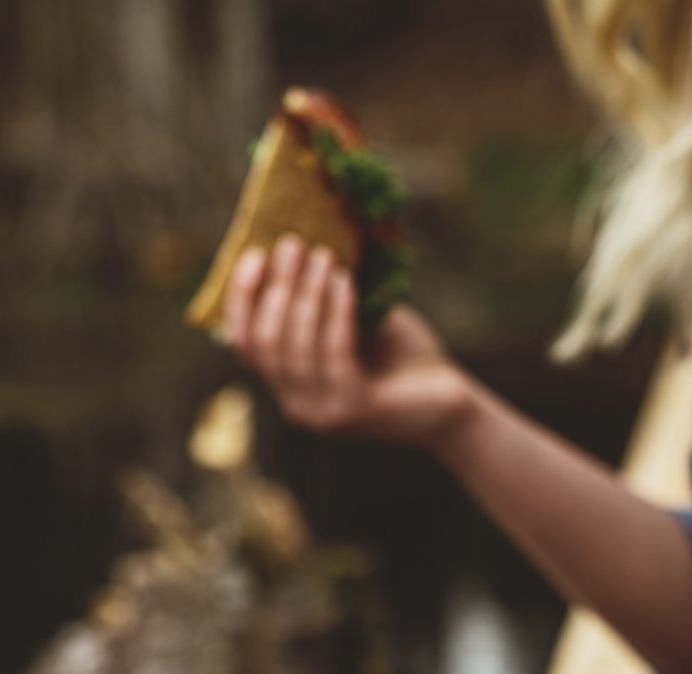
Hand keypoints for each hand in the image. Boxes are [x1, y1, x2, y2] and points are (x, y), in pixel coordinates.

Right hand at [223, 237, 474, 451]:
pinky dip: (337, 313)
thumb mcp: (358, 322)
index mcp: (289, 385)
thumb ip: (326, 301)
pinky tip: (345, 280)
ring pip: (296, 348)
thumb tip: (308, 242)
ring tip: (323, 254)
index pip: (246, 344)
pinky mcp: (353, 410)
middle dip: (276, 288)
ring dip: (306, 294)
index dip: (242, 299)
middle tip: (292, 244)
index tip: (254, 254)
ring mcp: (322, 413)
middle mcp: (297, 405)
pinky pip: (334, 352)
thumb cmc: (402, 359)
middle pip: (266, 342)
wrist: (448, 404)